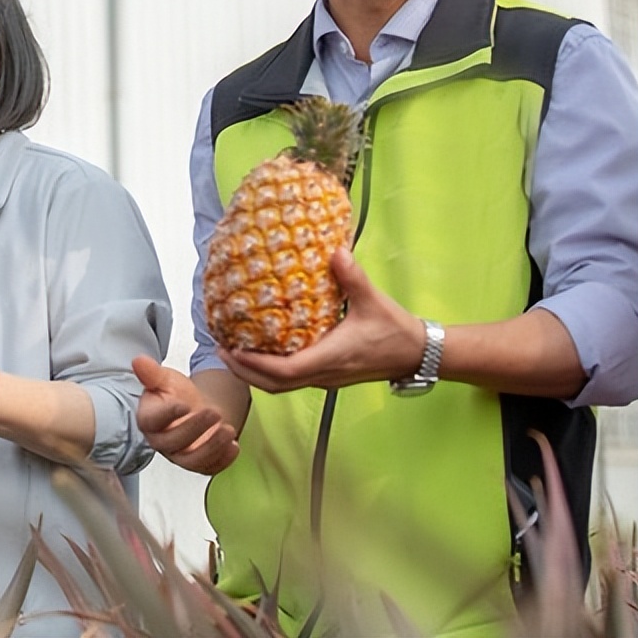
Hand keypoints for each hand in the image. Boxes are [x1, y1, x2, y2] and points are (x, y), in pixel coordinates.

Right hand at [133, 357, 239, 474]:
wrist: (192, 407)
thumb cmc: (175, 394)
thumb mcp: (165, 379)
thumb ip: (153, 373)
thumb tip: (139, 360)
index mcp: (149, 420)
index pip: (154, 421)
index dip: (168, 414)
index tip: (183, 404)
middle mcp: (161, 441)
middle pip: (174, 442)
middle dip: (196, 428)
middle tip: (214, 413)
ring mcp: (179, 455)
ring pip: (192, 460)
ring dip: (212, 447)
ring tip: (229, 430)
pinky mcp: (198, 463)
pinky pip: (208, 468)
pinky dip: (223, 460)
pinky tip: (234, 446)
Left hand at [218, 247, 425, 391]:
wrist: (417, 354)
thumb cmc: (395, 329)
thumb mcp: (373, 300)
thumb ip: (353, 277)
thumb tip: (335, 251)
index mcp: (331, 358)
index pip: (285, 372)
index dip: (255, 364)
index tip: (232, 349)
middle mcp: (323, 374)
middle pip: (274, 385)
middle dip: (244, 371)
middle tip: (220, 349)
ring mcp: (325, 378)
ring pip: (281, 386)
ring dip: (253, 373)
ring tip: (232, 351)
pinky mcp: (327, 376)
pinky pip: (291, 380)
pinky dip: (269, 371)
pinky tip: (259, 351)